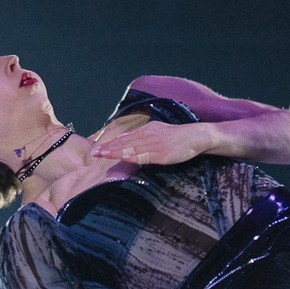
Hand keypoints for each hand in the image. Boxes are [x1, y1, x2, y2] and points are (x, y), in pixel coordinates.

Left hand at [87, 121, 218, 167]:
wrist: (195, 136)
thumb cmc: (178, 137)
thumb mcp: (158, 132)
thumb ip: (144, 136)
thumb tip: (129, 139)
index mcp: (146, 130)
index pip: (125, 137)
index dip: (111, 143)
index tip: (98, 148)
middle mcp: (147, 135)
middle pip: (124, 142)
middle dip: (108, 148)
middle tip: (94, 153)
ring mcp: (154, 144)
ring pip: (131, 148)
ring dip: (116, 152)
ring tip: (103, 155)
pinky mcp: (161, 153)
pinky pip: (144, 155)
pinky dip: (133, 156)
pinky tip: (124, 158)